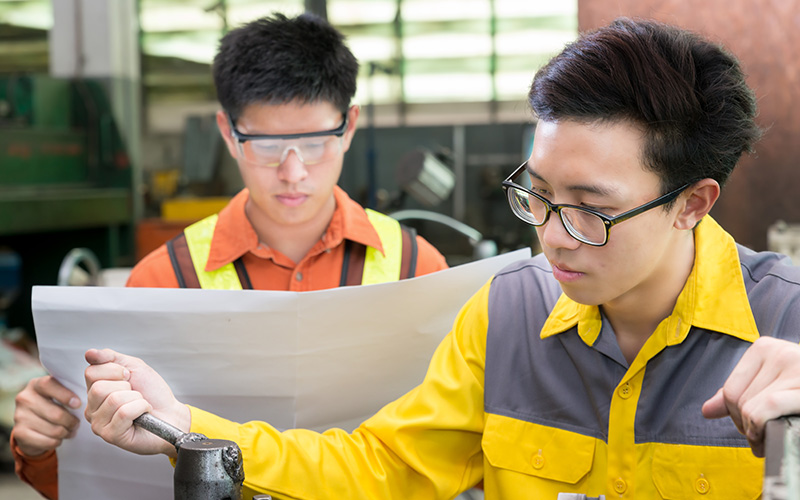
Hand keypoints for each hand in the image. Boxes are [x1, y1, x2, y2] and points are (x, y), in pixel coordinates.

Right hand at [13, 376, 80, 456]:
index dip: (66, 395)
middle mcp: (24, 398)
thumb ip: (70, 391)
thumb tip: (89, 396)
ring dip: (66, 432)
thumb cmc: (54, 406)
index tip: (78, 404)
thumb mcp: (59, 395)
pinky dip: (57, 442)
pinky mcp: (19, 433)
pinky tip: (58, 438)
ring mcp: (19, 416)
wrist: (32, 427)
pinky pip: (47, 441)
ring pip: (53, 429)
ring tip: (69, 430)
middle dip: (71, 421)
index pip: (49, 385)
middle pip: (55, 413)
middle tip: (76, 424)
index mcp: (36, 384)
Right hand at [84, 348, 190, 457]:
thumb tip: (89, 353)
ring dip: (136, 398)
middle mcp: (92, 409)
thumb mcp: (133, 367)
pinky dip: (141, 408)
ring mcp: (99, 424)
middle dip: (127, 386)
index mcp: (95, 391)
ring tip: (139, 405)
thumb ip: (110, 358)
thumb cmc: (153, 393)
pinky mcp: (111, 436)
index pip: (90, 372)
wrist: (171, 413)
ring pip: (113, 400)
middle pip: (99, 388)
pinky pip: (124, 413)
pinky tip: (142, 414)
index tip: (129, 377)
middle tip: (135, 394)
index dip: (115, 370)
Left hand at [702, 337, 799, 456]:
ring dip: (756, 433)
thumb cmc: (799, 391)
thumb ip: (740, 394)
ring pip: (751, 408)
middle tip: (761, 438)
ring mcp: (796, 367)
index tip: (750, 428)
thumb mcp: (771, 386)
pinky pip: (768, 407)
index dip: (736, 417)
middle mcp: (780, 352)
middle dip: (746, 427)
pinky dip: (763, 427)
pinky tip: (772, 437)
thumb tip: (707, 410)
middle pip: (738, 400)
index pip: (730, 390)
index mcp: (765, 348)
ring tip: (768, 439)